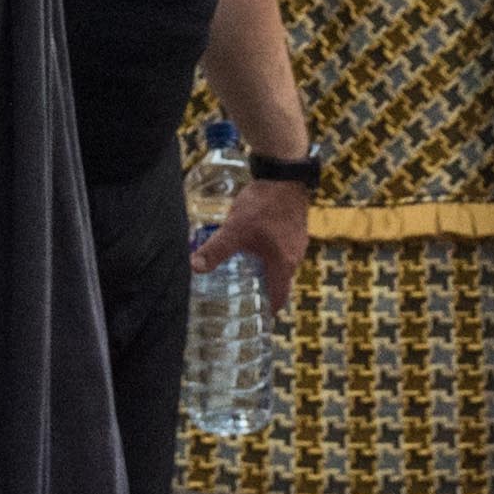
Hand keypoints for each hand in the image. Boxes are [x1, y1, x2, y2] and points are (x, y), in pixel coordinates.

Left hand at [195, 171, 310, 305]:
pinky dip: (271, 254)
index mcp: (283, 264)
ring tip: (247, 273)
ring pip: (281, 264)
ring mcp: (298, 241)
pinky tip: (255, 246)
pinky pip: (283, 249)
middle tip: (245, 297)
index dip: (268, 309)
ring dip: (267, 271)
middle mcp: (295, 257)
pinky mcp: (296, 227)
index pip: (279, 297)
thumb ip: (216, 250)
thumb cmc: (263, 205)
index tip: (256, 318)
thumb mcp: (235, 229)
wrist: (284, 175)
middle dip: (263, 290)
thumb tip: (195, 268)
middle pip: (280, 282)